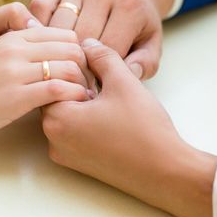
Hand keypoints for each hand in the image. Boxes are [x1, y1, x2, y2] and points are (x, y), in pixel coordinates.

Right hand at [0, 27, 95, 145]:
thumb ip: (18, 55)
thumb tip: (48, 64)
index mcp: (11, 38)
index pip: (62, 33)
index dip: (77, 50)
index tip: (79, 69)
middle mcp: (17, 49)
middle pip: (72, 46)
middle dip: (85, 65)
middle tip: (87, 83)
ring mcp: (17, 72)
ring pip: (70, 66)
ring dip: (83, 82)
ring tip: (83, 97)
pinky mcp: (17, 96)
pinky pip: (60, 90)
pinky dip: (74, 96)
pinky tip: (74, 106)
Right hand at [30, 0, 175, 79]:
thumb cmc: (137, 29)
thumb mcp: (149, 47)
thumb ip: (143, 64)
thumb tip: (126, 74)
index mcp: (130, 7)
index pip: (108, 48)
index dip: (100, 74)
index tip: (96, 89)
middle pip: (80, 38)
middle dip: (77, 65)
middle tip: (75, 83)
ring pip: (58, 28)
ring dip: (56, 51)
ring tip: (61, 69)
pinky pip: (40, 10)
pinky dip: (39, 31)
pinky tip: (46, 48)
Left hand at [41, 39, 216, 216]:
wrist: (166, 172)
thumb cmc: (144, 129)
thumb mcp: (122, 82)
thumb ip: (102, 57)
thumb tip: (88, 44)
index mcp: (57, 119)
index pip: (50, 80)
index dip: (73, 67)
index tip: (95, 67)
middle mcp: (53, 140)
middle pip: (54, 98)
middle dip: (76, 84)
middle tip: (102, 80)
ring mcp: (64, 155)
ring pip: (64, 115)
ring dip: (81, 102)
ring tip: (107, 97)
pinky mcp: (77, 164)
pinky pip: (72, 133)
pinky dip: (84, 120)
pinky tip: (109, 116)